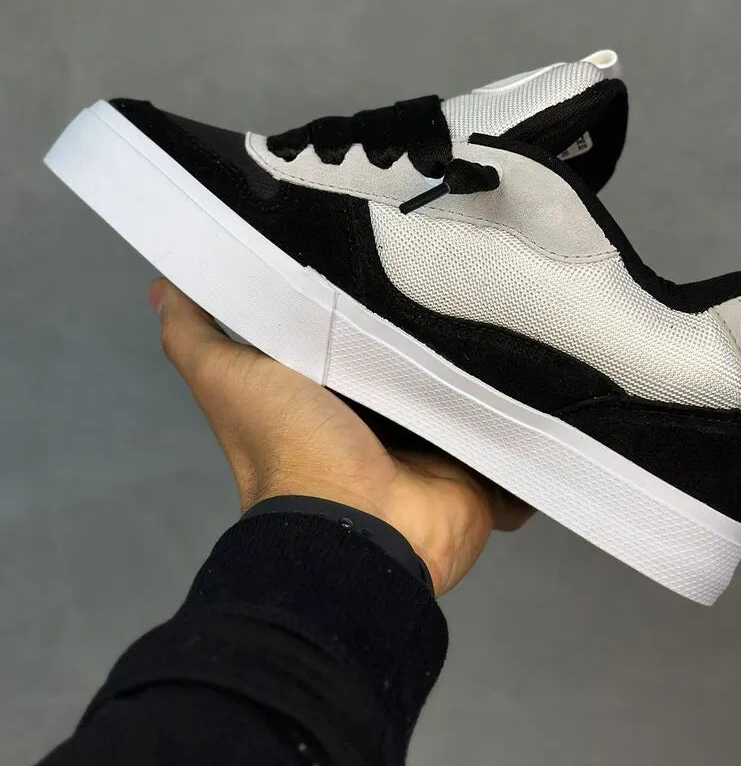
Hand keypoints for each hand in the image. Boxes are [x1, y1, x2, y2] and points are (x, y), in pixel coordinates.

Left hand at [149, 278, 530, 595]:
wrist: (361, 527)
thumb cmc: (291, 447)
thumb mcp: (228, 379)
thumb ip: (196, 336)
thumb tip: (164, 284)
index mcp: (332, 391)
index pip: (355, 328)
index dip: (366, 293)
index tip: (390, 238)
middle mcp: (384, 417)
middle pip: (417, 358)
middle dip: (438, 322)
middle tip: (470, 262)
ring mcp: (437, 445)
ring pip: (471, 391)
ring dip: (490, 364)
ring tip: (521, 301)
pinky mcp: (482, 468)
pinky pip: (513, 437)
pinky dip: (528, 420)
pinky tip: (550, 373)